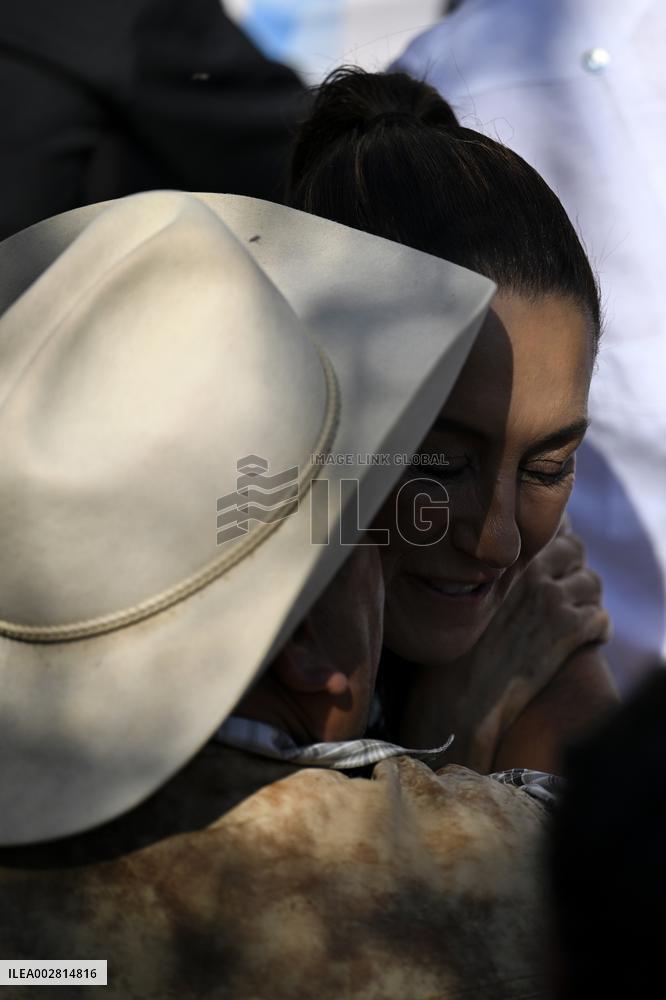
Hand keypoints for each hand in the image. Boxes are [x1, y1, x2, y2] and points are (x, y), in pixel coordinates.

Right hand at [398, 527, 610, 770]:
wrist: (461, 696)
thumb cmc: (451, 654)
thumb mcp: (461, 600)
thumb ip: (484, 575)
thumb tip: (495, 569)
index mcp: (502, 561)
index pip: (546, 531)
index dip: (555, 544)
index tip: (552, 561)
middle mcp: (529, 573)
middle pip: (575, 549)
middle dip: (574, 568)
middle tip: (566, 591)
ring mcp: (551, 600)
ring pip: (592, 582)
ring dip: (587, 599)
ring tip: (577, 617)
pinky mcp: (567, 631)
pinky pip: (601, 617)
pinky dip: (598, 630)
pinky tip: (586, 641)